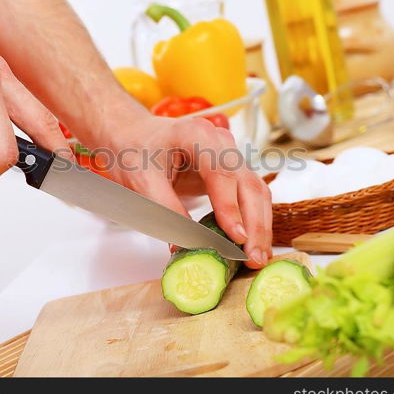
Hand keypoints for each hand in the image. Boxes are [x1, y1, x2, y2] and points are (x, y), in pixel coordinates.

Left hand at [99, 114, 272, 268]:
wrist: (133, 136)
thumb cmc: (134, 151)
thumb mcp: (141, 181)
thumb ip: (166, 210)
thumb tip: (186, 245)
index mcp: (195, 135)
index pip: (221, 172)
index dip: (230, 207)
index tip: (236, 238)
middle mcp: (220, 141)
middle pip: (247, 183)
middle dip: (254, 224)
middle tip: (253, 258)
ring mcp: (230, 155)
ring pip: (256, 191)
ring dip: (260, 226)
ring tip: (257, 257)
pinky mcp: (232, 171)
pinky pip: (251, 196)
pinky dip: (255, 220)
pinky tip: (254, 244)